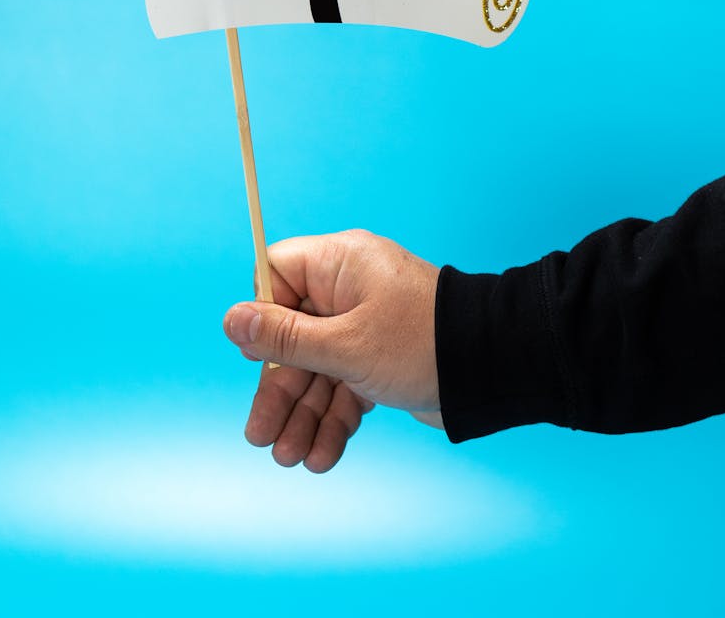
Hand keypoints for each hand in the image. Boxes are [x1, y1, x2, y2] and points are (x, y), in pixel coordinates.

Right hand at [223, 229, 441, 471]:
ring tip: (290, 459)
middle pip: (293, 336)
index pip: (277, 275)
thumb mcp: (345, 345)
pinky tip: (323, 455)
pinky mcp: (380, 359)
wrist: (492, 371)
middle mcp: (349, 291)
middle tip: (261, 437)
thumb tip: (232, 319)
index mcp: (339, 265)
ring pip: (318, 369)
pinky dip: (334, 419)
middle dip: (280, 391)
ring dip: (303, 415)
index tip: (257, 356)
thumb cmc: (421, 342)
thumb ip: (286, 338)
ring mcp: (365, 326)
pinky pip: (344, 386)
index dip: (263, 315)